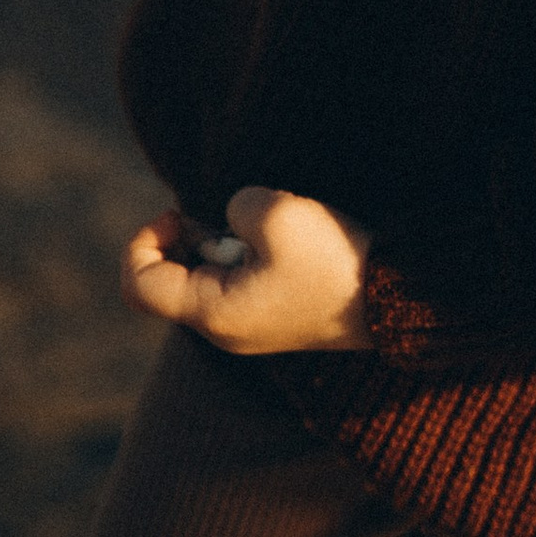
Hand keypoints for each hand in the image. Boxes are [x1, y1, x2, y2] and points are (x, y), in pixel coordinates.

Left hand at [123, 185, 373, 354]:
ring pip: (204, 277)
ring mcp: (249, 327)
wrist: (396, 297)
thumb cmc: (332, 260)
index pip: (139, 284)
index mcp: (213, 314)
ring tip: (264, 227)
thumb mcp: (275, 213)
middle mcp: (223, 330)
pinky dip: (246, 253)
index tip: (177, 211)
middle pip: (169, 280)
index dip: (143, 239)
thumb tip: (233, 220)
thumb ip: (235, 206)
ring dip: (222, 242)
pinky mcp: (274, 316)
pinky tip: (281, 241)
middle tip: (223, 216)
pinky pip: (236, 281)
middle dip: (188, 237)